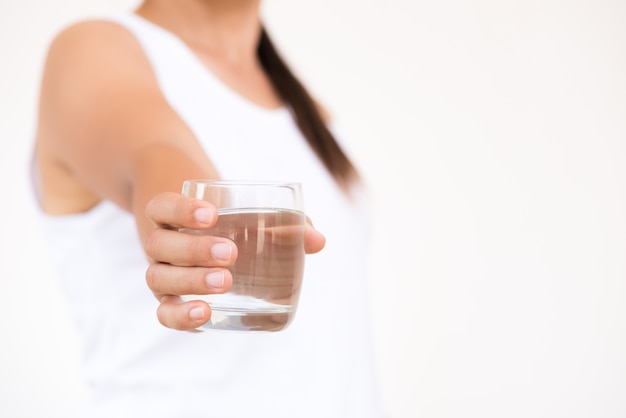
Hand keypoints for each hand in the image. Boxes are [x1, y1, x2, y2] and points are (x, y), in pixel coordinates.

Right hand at [143, 192, 324, 329]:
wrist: (201, 238)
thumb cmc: (230, 224)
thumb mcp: (249, 216)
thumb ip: (285, 224)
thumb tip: (318, 241)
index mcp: (171, 215)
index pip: (161, 207)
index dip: (180, 210)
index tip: (213, 214)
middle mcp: (161, 244)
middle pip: (160, 245)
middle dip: (194, 250)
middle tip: (230, 253)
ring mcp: (162, 274)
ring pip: (158, 279)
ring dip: (190, 282)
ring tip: (226, 282)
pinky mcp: (171, 302)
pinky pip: (165, 313)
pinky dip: (180, 317)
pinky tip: (205, 313)